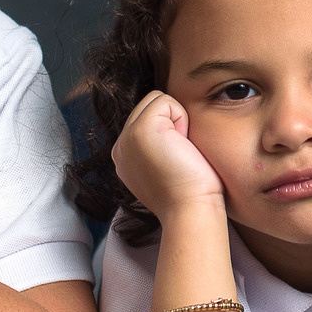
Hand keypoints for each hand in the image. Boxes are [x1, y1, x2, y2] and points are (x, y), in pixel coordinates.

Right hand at [111, 91, 226, 223]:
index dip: (170, 129)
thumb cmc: (190, 193)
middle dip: (172, 122)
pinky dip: (182, 119)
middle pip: (150, 104)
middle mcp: (120, 146)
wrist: (191, 211)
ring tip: (179, 151)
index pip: (147, 116)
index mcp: (125, 156)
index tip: (175, 160)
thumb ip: (158, 144)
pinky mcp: (140, 130)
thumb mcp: (164, 165)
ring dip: (176, 120)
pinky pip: (165, 101)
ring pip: (156, 100)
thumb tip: (173, 125)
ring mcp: (126, 138)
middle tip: (179, 154)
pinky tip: (181, 146)